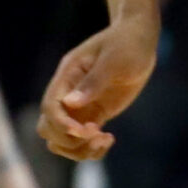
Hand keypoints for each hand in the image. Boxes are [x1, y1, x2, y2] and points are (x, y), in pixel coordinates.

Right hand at [37, 15, 159, 159]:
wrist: (139, 38)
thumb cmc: (126, 43)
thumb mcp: (113, 60)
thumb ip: (93, 81)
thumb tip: (70, 103)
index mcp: (67, 77)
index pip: (50, 107)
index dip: (61, 124)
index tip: (84, 130)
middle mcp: (68, 94)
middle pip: (49, 128)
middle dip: (69, 140)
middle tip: (97, 133)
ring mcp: (81, 106)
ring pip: (62, 139)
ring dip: (79, 148)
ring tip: (104, 139)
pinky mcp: (95, 114)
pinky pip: (83, 139)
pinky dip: (92, 147)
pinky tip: (110, 139)